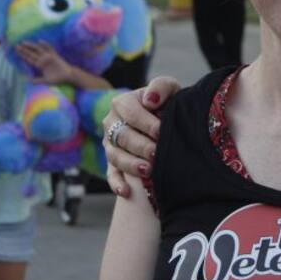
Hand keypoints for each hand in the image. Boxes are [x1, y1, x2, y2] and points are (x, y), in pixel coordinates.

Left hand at [16, 41, 72, 84]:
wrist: (67, 76)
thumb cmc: (57, 78)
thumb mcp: (46, 81)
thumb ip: (37, 80)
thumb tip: (28, 81)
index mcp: (40, 65)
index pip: (29, 59)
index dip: (23, 55)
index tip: (16, 51)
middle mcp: (43, 59)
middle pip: (31, 53)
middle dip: (24, 50)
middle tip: (16, 46)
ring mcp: (48, 56)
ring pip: (38, 50)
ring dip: (31, 46)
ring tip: (24, 42)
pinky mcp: (55, 56)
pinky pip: (50, 49)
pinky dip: (45, 45)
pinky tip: (40, 41)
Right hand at [102, 76, 179, 196]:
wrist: (166, 120)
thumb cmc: (167, 103)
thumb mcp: (169, 90)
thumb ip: (161, 87)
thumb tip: (150, 100)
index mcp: (123, 103)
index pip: (129, 112)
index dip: (145, 123)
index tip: (161, 132)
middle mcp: (112, 123)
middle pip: (122, 136)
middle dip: (140, 146)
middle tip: (157, 153)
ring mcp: (111, 145)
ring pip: (116, 156)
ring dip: (131, 165)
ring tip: (149, 171)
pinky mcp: (113, 163)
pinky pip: (111, 175)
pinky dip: (117, 184)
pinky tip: (126, 192)